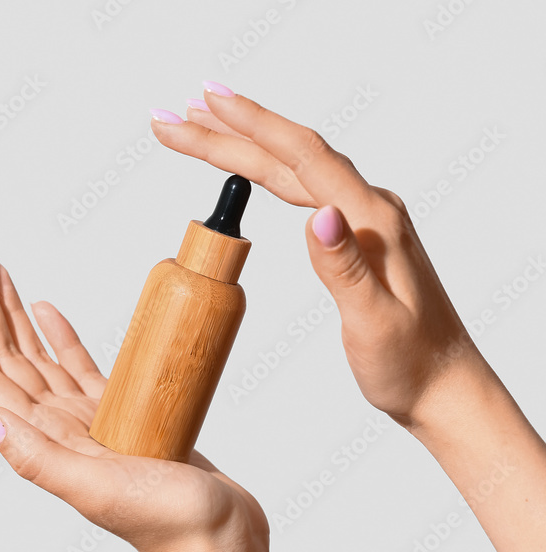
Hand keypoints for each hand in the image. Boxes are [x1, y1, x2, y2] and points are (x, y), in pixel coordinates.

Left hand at [0, 240, 268, 551]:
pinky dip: (58, 336)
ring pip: (34, 354)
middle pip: (2, 352)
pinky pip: (76, 367)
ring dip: (8, 311)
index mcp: (38, 439)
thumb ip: (37, 455)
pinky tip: (44, 309)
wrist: (218, 543)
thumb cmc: (164, 523)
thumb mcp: (93, 487)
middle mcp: (52, 426)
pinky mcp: (118, 415)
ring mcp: (82, 420)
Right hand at [151, 87, 485, 427]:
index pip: (303, 157)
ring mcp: (359, 218)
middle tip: (174, 116)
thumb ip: (345, 268)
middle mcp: (367, 208)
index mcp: (371, 220)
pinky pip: (298, 187)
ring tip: (195, 127)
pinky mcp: (351, 233)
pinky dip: (263, 169)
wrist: (442, 383)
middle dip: (225, 133)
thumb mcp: (375, 322)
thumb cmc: (411, 361)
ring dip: (239, 145)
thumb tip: (317, 215)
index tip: (209, 102)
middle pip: (286, 155)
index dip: (252, 126)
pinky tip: (247, 162)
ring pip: (288, 168)